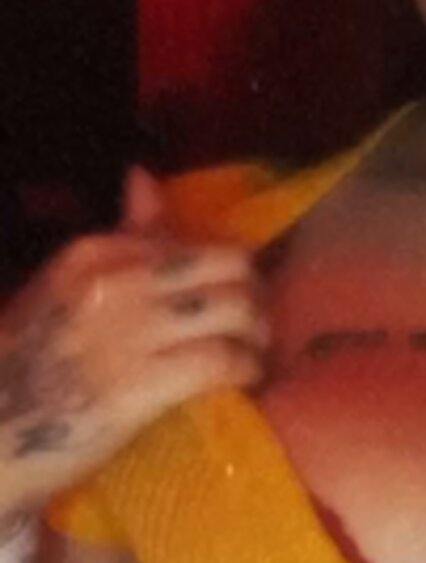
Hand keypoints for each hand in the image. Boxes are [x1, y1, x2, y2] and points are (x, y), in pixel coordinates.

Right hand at [0, 166, 269, 517]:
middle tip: (255, 326)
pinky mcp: (138, 386)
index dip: (233, 273)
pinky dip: (246, 369)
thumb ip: (121, 236)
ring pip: (236, 311)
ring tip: (254, 354)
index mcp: (97, 253)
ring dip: (258, 336)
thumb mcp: (68, 284)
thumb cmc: (31, 359)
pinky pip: (223, 361)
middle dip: (256, 297)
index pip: (200, 244)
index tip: (239, 297)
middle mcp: (117, 283)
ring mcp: (127, 334)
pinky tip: (243, 380)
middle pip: (232, 269)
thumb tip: (143, 176)